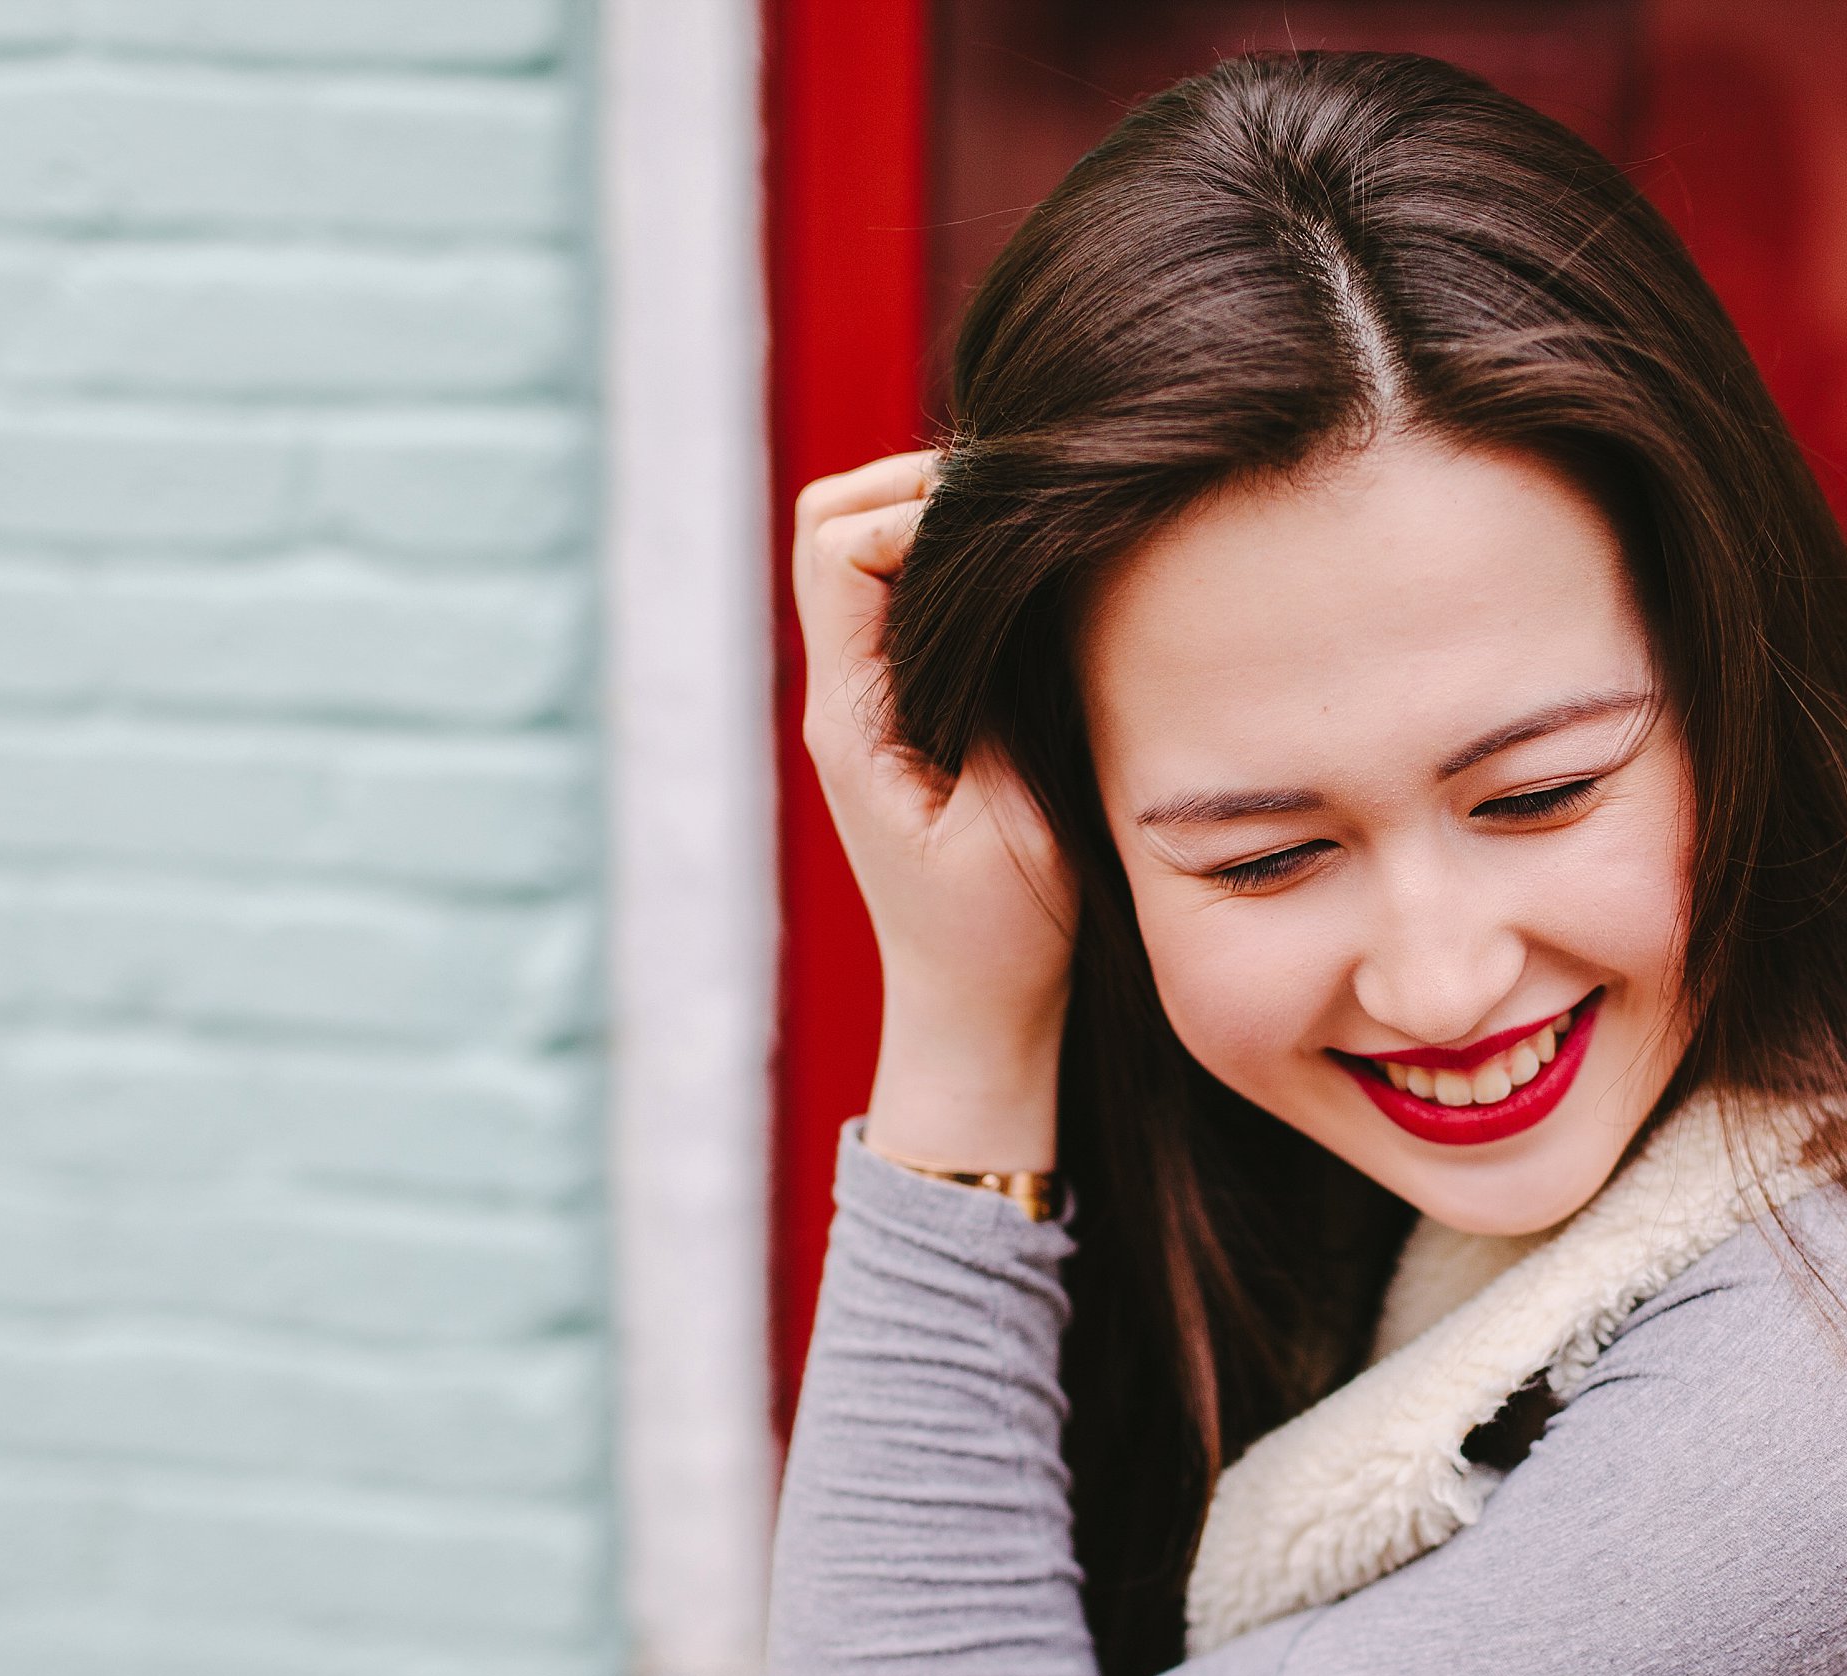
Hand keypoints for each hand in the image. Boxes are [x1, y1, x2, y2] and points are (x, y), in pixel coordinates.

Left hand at [793, 450, 1075, 1170]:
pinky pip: (896, 602)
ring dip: (929, 522)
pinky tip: (1017, 586)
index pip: (840, 550)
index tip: (1007, 527)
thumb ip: (1000, 696)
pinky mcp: (895, 716)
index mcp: (853, 719)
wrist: (974, 1016)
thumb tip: (1006, 583)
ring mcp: (860, 706)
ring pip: (857, 551)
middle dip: (913, 487)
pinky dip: (945, 567)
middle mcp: (839, 700)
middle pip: (827, 524)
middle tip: (1010, 501)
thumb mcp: (1020, 820)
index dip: (920, 509)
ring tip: (1018, 532)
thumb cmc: (1004, 939)